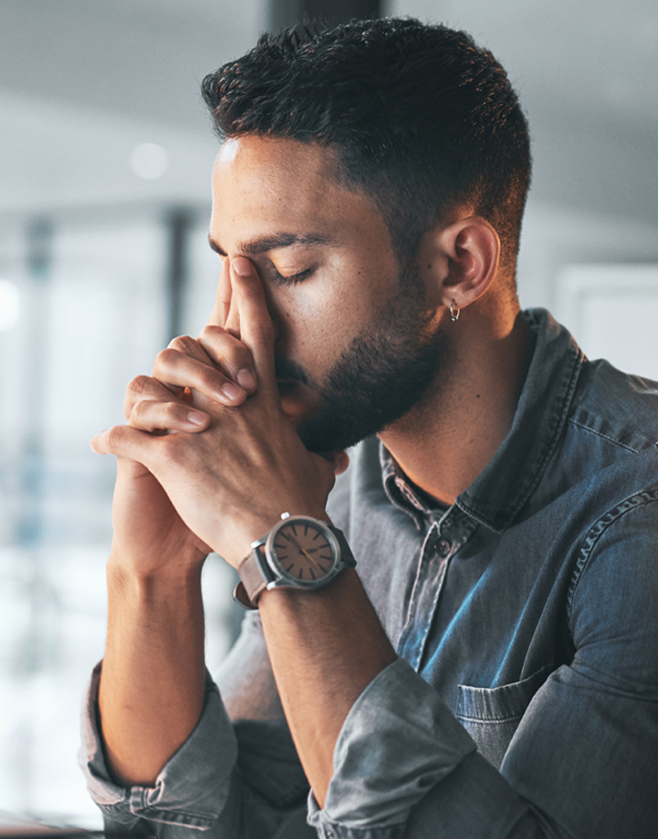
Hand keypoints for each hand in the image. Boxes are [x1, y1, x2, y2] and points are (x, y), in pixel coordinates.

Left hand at [92, 257, 346, 568]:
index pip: (256, 336)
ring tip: (135, 418)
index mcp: (262, 403)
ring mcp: (198, 428)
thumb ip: (318, 454)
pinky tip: (101, 446)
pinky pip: (127, 437)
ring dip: (144, 402)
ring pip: (153, 390)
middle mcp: (228, 405)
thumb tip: (338, 457)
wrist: (282, 539)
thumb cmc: (302, 508)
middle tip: (182, 346)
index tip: (238, 262)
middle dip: (189, 346)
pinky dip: (111, 440)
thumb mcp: (315, 471)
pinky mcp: (173, 458)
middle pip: (198, 349)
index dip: (248, 295)